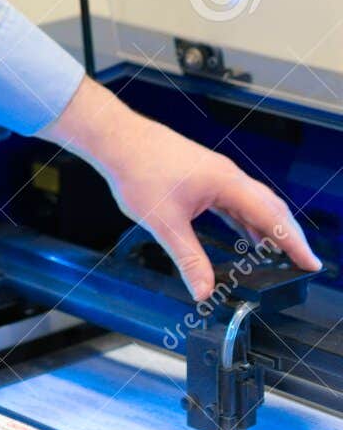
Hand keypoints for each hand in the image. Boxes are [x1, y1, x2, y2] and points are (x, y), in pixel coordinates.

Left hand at [40, 77, 321, 300]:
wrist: (117, 139)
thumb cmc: (138, 170)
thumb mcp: (164, 223)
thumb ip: (188, 258)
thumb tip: (202, 290)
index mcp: (226, 183)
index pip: (271, 216)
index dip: (293, 243)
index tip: (311, 263)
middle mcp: (228, 175)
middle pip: (270, 207)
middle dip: (288, 236)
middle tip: (303, 264)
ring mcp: (217, 174)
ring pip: (254, 203)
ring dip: (269, 228)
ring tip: (282, 256)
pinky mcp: (204, 176)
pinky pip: (236, 201)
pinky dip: (248, 220)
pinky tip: (249, 237)